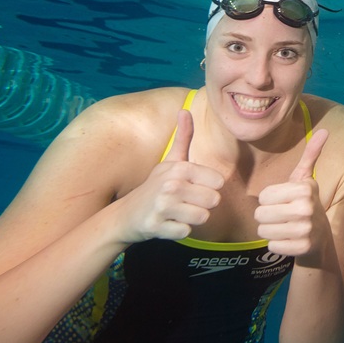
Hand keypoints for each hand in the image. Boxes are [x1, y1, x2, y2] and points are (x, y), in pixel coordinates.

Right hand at [124, 109, 223, 241]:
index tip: (193, 188)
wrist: (125, 214)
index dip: (209, 188)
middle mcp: (171, 185)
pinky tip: (168, 224)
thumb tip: (185, 109)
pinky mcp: (156, 226)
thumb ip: (183, 137)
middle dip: (203, 205)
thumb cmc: (154, 186)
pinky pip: (186, 232)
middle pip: (214, 200)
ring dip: (193, 219)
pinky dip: (179, 230)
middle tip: (186, 202)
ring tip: (178, 213)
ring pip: (203, 217)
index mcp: (179, 168)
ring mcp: (163, 206)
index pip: (218, 182)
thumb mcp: (169, 161)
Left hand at [256, 129, 329, 258]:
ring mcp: (306, 229)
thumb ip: (311, 154)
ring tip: (285, 228)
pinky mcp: (302, 248)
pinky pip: (271, 245)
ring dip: (270, 231)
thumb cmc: (305, 204)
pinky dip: (276, 245)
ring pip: (263, 231)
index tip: (284, 201)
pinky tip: (289, 241)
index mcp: (305, 188)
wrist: (320, 239)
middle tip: (282, 217)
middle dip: (266, 217)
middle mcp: (307, 208)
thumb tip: (325, 130)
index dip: (269, 200)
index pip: (264, 196)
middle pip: (260, 214)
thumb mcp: (305, 179)